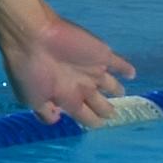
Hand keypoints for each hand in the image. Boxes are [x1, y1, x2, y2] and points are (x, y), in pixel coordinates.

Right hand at [0, 8, 136, 127]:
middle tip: (113, 115)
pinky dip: (126, 69)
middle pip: (99, 103)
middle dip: (106, 110)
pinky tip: (132, 73)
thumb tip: (58, 120)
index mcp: (65, 96)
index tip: (98, 125)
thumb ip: (46, 113)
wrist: (33, 38)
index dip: (92, 121)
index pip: (84, 115)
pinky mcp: (102, 55)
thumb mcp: (32, 98)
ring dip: (117, 89)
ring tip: (122, 93)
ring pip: (110, 84)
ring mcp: (92, 69)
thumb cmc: (31, 70)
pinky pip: (119, 64)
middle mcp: (80, 85)